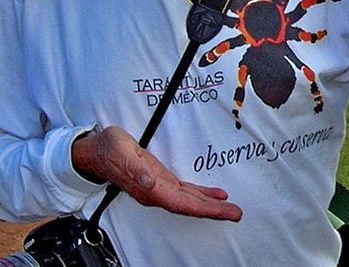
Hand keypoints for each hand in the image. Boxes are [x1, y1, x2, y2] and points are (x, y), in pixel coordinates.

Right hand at [72, 126, 241, 221]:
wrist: (96, 151)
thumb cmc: (108, 150)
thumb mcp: (120, 151)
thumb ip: (135, 169)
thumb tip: (149, 182)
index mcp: (149, 188)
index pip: (181, 203)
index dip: (202, 208)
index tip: (221, 210)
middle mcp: (157, 192)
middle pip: (190, 206)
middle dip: (214, 211)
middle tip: (236, 213)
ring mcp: (160, 188)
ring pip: (190, 201)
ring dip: (211, 205)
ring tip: (231, 209)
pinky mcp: (163, 180)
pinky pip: (186, 191)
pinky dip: (203, 194)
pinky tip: (216, 195)